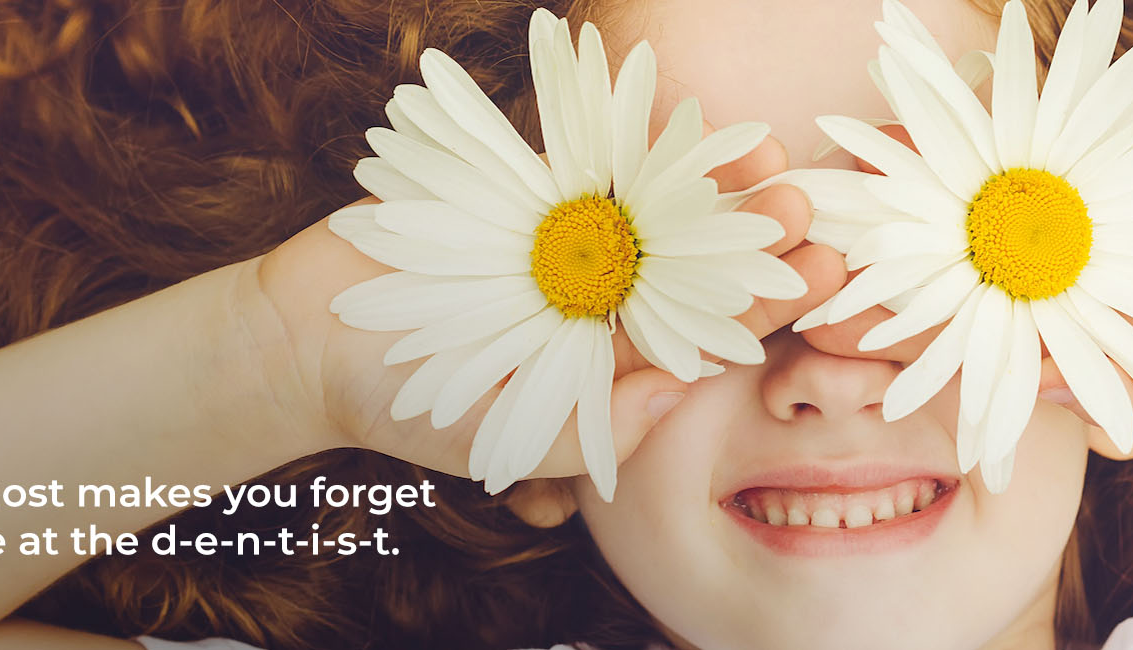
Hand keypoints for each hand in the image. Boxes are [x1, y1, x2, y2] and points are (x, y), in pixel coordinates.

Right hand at [251, 124, 844, 480]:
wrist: (313, 335)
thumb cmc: (413, 402)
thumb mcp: (508, 433)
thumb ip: (594, 423)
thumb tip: (680, 391)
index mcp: (617, 353)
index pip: (710, 327)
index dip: (767, 299)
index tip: (819, 272)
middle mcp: (606, 290)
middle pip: (699, 255)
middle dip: (754, 230)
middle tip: (803, 204)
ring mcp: (569, 231)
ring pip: (658, 195)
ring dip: (712, 174)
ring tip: (760, 154)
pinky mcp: (528, 180)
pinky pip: (588, 149)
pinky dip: (633, 127)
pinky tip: (682, 112)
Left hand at [802, 113, 1132, 450]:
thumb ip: (1130, 391)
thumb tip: (1037, 401)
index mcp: (1050, 337)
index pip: (952, 345)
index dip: (890, 340)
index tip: (830, 330)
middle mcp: (1035, 273)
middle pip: (930, 267)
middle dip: (865, 260)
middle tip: (801, 244)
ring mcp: (1049, 205)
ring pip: (954, 190)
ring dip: (893, 178)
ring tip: (834, 160)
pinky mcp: (1075, 141)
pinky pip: (1008, 123)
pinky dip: (959, 110)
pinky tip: (906, 102)